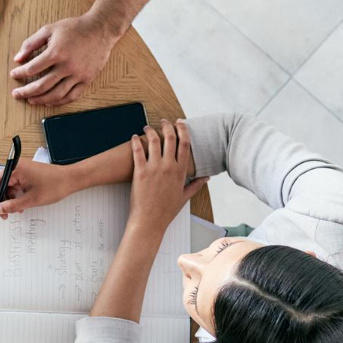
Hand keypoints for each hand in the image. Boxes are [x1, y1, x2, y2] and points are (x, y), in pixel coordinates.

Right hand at [0, 160, 74, 218]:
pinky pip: (15, 186)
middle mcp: (16, 168)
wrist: (71, 179)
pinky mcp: (26, 175)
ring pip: (7, 188)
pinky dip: (16, 197)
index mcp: (15, 170)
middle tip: (2, 215)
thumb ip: (12, 205)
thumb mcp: (32, 199)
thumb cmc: (55, 185)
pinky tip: (21, 205)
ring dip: (8, 200)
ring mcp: (21, 171)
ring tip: (15, 211)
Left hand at [10, 14, 118, 106]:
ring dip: (40, 100)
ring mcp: (78, 75)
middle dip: (26, 92)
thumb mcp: (49, 29)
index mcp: (56, 53)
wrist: (100, 29)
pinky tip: (49, 102)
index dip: (20, 73)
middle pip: (41, 85)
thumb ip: (31, 43)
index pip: (32, 69)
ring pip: (56, 94)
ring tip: (30, 100)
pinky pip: (72, 96)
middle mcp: (67, 66)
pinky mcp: (87, 79)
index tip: (14, 75)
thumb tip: (17, 58)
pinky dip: (59, 102)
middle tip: (17, 94)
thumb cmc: (74, 28)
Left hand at [128, 119, 205, 233]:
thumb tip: (206, 178)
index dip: (183, 130)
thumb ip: (196, 185)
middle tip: (163, 121)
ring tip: (147, 127)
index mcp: (180, 172)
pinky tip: (135, 136)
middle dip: (167, 126)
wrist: (150, 221)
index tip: (180, 123)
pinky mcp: (140, 172)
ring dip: (151, 130)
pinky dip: (136, 141)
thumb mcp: (184, 196)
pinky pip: (138, 151)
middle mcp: (169, 167)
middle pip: (171, 138)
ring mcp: (154, 168)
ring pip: (154, 141)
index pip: (185, 144)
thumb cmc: (166, 210)